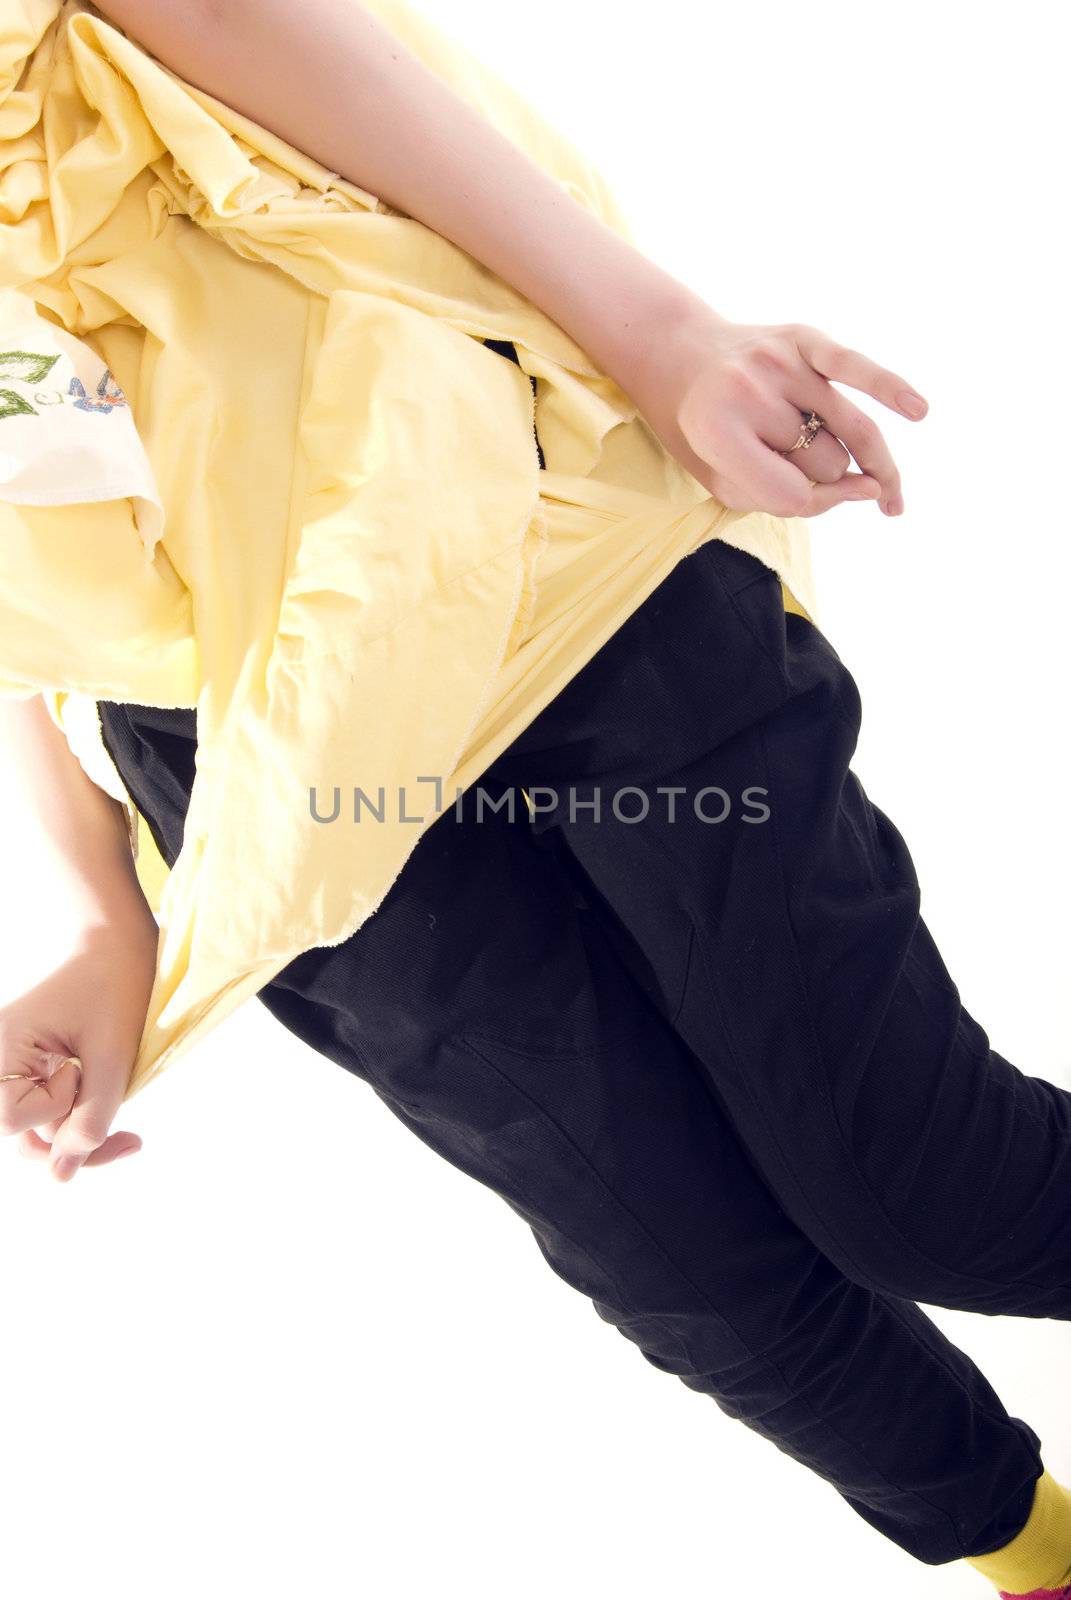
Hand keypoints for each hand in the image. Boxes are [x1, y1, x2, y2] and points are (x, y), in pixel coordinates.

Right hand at [0, 908, 158, 1181]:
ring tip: (127, 1133)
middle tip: (129, 1139)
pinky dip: (80, 1114)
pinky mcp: (33, 1063)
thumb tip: (63, 1176)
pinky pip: (48, 1107)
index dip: (56, 1110)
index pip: (11, 1121)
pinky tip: (112, 1103)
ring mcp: (13, 1062)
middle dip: (74, 1141)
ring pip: (37, 1128)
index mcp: (2, 1047)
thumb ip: (90, 1117)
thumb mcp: (113, 1053)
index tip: (83, 1071)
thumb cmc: (115, 978)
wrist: (117, 931)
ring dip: (80, 1132)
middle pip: (20, 1135)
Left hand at [619, 303, 927, 519]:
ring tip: (886, 493)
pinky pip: (856, 366)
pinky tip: (918, 410)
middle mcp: (750, 392)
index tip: (792, 494)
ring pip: (850, 430)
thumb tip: (871, 489)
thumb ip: (788, 499)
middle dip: (819, 471)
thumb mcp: (721, 481)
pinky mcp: (802, 337)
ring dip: (863, 458)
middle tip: (787, 454)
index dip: (800, 505)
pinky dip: (891, 387)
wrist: (676, 355)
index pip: (791, 496)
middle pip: (828, 462)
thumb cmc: (702, 432)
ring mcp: (779, 362)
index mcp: (718, 433)